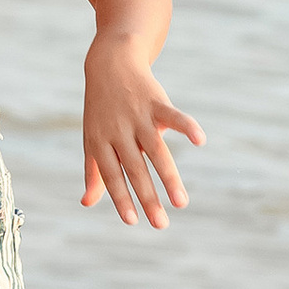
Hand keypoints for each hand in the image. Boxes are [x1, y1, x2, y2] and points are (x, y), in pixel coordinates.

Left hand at [81, 43, 204, 229]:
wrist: (110, 63)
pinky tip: (200, 140)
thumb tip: (87, 202)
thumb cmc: (101, 109)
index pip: (111, 175)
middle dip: (148, 198)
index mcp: (100, 141)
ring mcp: (138, 116)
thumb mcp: (93, 138)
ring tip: (181, 203)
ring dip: (169, 177)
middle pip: (134, 168)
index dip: (120, 198)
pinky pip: (172, 115)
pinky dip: (186, 126)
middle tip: (161, 225)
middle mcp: (118, 130)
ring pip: (156, 150)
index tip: (133, 222)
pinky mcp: (156, 102)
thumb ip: (94, 172)